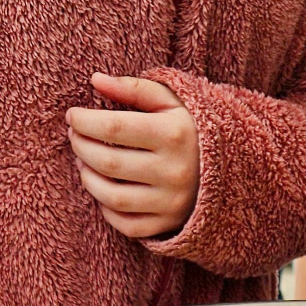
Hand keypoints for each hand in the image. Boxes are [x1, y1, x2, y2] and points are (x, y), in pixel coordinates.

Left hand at [66, 74, 199, 239]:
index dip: (84, 121)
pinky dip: (107, 209)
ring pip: (113, 197)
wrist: (233, 169)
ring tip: (83, 162)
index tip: (72, 115)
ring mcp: (171, 203)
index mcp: (173, 134)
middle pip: (108, 162)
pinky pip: (127, 224)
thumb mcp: (170, 102)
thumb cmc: (191, 130)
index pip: (113, 127)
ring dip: (88, 179)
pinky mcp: (169, 225)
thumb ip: (133, 88)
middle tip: (74, 135)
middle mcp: (173, 171)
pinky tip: (103, 189)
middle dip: (81, 147)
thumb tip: (95, 80)